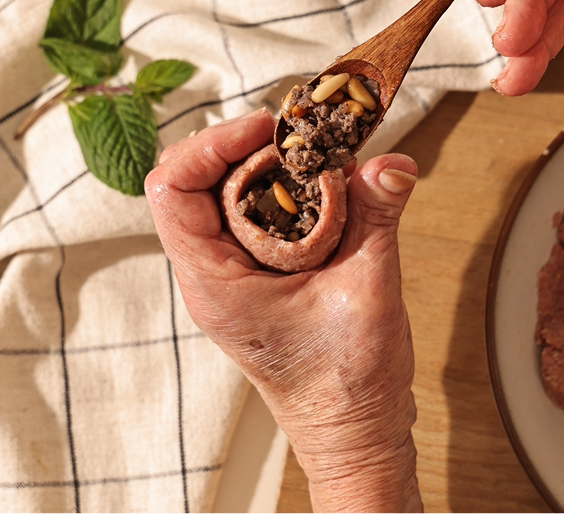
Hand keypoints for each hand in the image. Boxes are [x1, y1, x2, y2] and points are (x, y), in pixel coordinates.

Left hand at [144, 109, 422, 513]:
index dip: (212, 145)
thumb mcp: (369, 288)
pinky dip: (283, 188)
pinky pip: (253, 212)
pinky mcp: (258, 273)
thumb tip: (391, 161)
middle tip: (297, 138)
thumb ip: (376, 215)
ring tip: (313, 158)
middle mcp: (213, 274)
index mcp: (215, 282)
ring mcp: (233, 274)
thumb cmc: (347, 383)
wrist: (354, 432)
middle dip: (242, 146)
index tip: (267, 130)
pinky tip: (324, 187)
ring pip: (223, 193)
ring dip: (265, 166)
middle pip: (193, 181)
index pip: (172, 188)